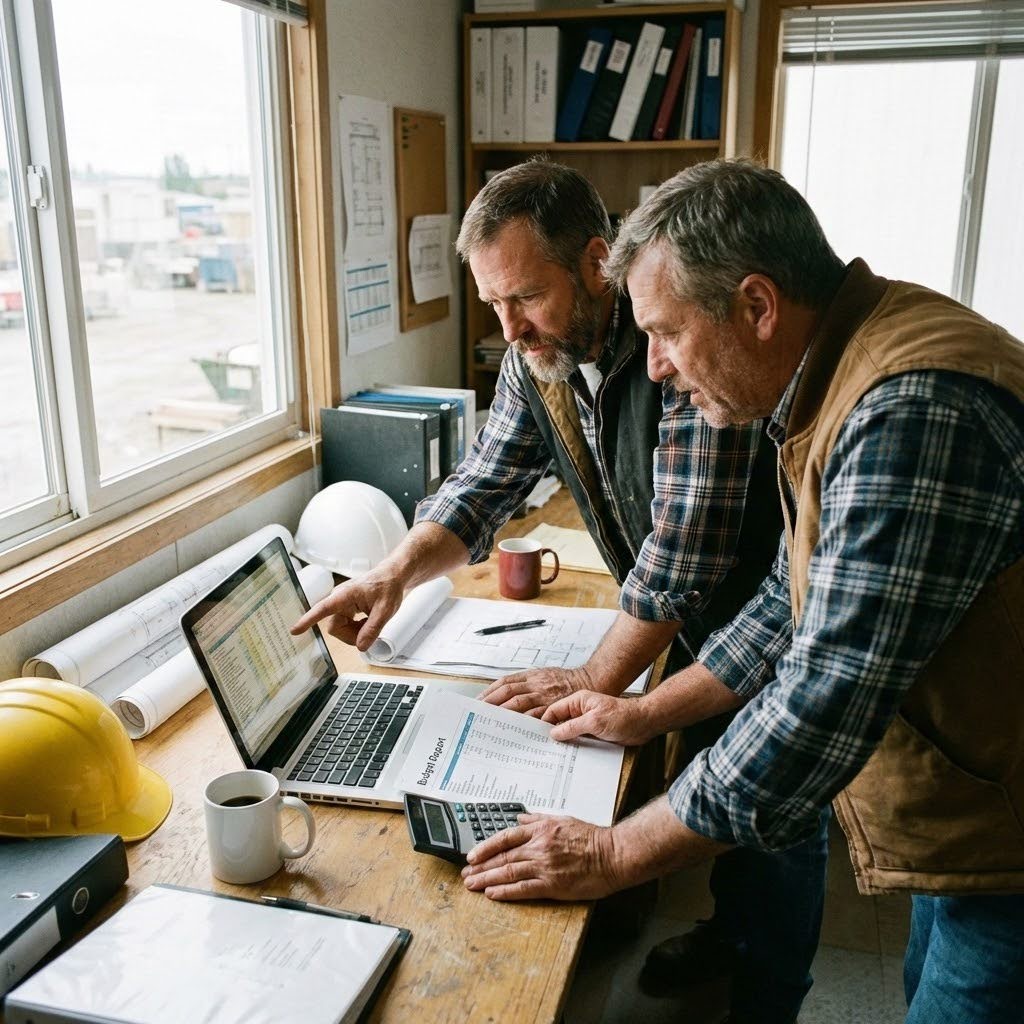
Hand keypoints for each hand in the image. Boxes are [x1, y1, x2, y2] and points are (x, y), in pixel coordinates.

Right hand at [289, 569, 404, 650]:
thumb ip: (373, 629)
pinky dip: (356, 629)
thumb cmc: (387, 586)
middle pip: (335, 628)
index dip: (308, 620)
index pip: (322, 609)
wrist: (392, 576)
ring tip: (370, 623)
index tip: (295, 630)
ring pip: (339, 629)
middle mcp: (339, 599)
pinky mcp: (345, 608)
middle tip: (370, 633)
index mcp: (345, 595)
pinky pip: (344, 625)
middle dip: (351, 636)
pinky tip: (367, 622)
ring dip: (354, 632)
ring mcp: (341, 604)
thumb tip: (361, 646)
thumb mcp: (385, 610)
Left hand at [461, 814, 617, 901]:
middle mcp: (539, 847)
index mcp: (540, 830)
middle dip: (481, 866)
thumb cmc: (591, 838)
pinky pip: (523, 889)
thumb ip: (538, 820)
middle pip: (502, 857)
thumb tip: (519, 819)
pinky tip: (492, 894)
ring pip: (508, 873)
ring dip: (486, 880)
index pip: (505, 837)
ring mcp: (544, 866)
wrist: (612, 855)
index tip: (472, 855)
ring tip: (472, 885)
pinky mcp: (552, 885)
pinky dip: (505, 892)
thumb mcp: (562, 819)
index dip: (485, 847)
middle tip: (466, 874)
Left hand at [479, 666, 596, 716]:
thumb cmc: (566, 681)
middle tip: (478, 714)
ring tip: (490, 723)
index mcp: (532, 675)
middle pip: (508, 692)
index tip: (477, 702)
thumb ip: (527, 683)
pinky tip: (514, 730)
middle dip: (491, 703)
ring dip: (503, 713)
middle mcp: (536, 684)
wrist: (593, 679)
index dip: (489, 692)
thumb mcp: (544, 674)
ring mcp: (545, 695)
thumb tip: (505, 693)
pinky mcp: (555, 706)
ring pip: (519, 703)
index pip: (505, 682)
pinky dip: (524, 722)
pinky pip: (536, 716)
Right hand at [542, 691, 652, 745]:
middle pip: (560, 722)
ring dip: (563, 742)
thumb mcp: (595, 721)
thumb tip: (554, 732)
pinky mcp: (593, 733)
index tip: (535, 735)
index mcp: (579, 701)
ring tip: (552, 754)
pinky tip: (568, 756)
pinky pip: (578, 740)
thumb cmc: (623, 716)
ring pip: (569, 733)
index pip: (554, 710)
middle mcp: (581, 711)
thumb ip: (573, 727)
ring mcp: (587, 722)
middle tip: (541, 747)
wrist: (643, 724)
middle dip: (551, 734)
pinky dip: (573, 747)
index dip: (544, 722)